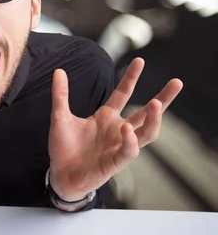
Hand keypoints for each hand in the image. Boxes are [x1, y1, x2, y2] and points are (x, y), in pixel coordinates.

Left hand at [48, 57, 182, 201]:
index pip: (123, 94)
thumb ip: (60, 95)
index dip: (131, 78)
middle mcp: (117, 130)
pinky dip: (130, 140)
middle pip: (146, 113)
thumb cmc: (63, 147)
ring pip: (147, 132)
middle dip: (163, 98)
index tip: (140, 60)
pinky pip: (129, 151)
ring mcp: (119, 146)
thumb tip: (58, 71)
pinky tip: (127, 129)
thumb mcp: (60, 117)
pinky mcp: (116, 162)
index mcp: (106, 117)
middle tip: (176, 82)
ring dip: (154, 119)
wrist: (60, 174)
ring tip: (156, 104)